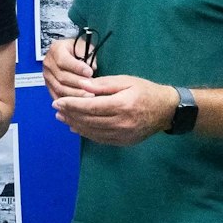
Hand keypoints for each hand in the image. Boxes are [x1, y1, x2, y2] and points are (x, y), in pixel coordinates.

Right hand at [43, 39, 95, 99]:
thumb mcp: (83, 46)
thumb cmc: (76, 49)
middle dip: (78, 83)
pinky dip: (68, 101)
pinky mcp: (49, 86)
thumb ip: (87, 55)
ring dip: (75, 94)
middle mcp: (48, 63)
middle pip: (61, 77)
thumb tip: (93, 68)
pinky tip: (79, 102)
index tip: (90, 72)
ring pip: (59, 88)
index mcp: (56, 49)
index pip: (64, 61)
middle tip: (91, 87)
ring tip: (88, 96)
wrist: (67, 53)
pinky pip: (57, 96)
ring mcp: (47, 76)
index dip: (77, 68)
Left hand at [52, 75, 177, 145]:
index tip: (58, 101)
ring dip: (75, 124)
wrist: (166, 110)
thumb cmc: (146, 91)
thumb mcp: (126, 81)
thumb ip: (103, 85)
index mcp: (122, 105)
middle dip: (70, 114)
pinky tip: (77, 127)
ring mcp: (122, 135)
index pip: (90, 107)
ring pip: (92, 132)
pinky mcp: (123, 142)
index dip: (72, 105)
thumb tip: (82, 85)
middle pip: (88, 120)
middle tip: (56, 109)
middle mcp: (121, 122)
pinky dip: (86, 133)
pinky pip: (100, 139)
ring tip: (62, 117)